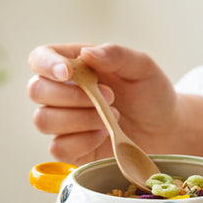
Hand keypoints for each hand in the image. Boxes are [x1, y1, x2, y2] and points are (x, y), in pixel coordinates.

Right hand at [28, 43, 202, 165]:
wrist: (165, 129)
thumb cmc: (152, 94)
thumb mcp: (142, 67)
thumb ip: (116, 55)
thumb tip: (87, 53)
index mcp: (75, 66)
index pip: (40, 58)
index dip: (46, 64)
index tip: (67, 72)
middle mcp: (64, 94)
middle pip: (37, 90)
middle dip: (71, 95)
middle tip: (110, 96)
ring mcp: (65, 123)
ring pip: (44, 120)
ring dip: (78, 119)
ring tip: (112, 117)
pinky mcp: (73, 149)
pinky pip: (59, 148)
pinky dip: (81, 141)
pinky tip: (103, 135)